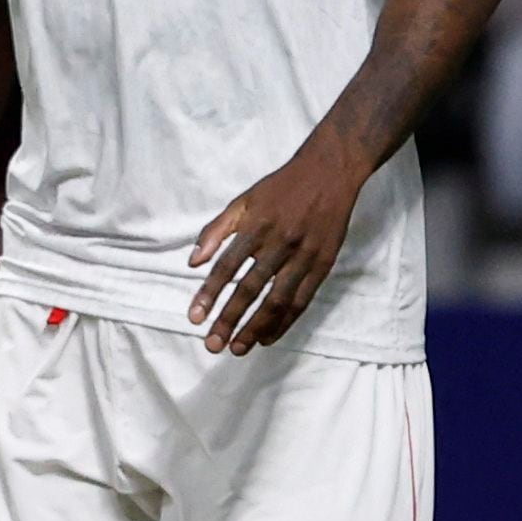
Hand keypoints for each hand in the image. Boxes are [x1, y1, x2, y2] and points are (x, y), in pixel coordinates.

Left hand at [190, 137, 367, 354]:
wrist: (329, 172)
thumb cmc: (281, 188)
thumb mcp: (243, 201)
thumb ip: (216, 231)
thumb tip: (192, 262)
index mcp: (256, 227)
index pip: (226, 268)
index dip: (209, 294)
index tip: (195, 318)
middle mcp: (279, 244)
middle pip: (250, 289)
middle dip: (230, 320)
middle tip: (213, 345)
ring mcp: (304, 256)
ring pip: (278, 300)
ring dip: (257, 327)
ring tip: (239, 348)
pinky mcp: (323, 264)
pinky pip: (302, 299)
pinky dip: (285, 321)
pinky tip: (269, 336)